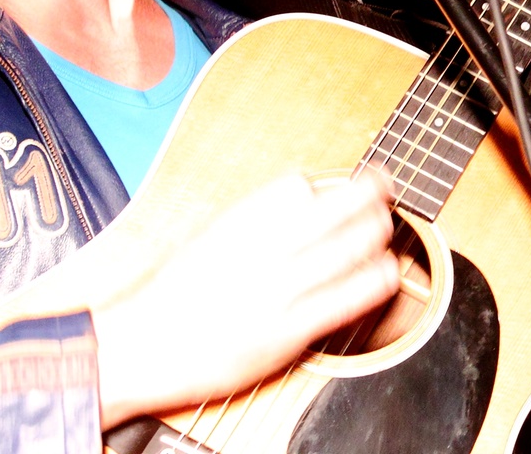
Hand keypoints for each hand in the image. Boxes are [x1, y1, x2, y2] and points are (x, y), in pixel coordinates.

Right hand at [93, 172, 397, 428]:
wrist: (140, 345)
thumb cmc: (165, 294)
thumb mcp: (200, 239)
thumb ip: (242, 223)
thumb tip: (282, 207)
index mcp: (233, 222)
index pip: (294, 187)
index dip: (320, 185)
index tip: (336, 184)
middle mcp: (259, 250)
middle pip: (329, 211)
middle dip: (364, 194)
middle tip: (385, 185)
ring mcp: (275, 290)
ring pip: (344, 251)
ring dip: (375, 232)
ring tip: (390, 223)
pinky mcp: (286, 332)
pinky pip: (342, 301)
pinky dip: (371, 283)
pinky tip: (388, 273)